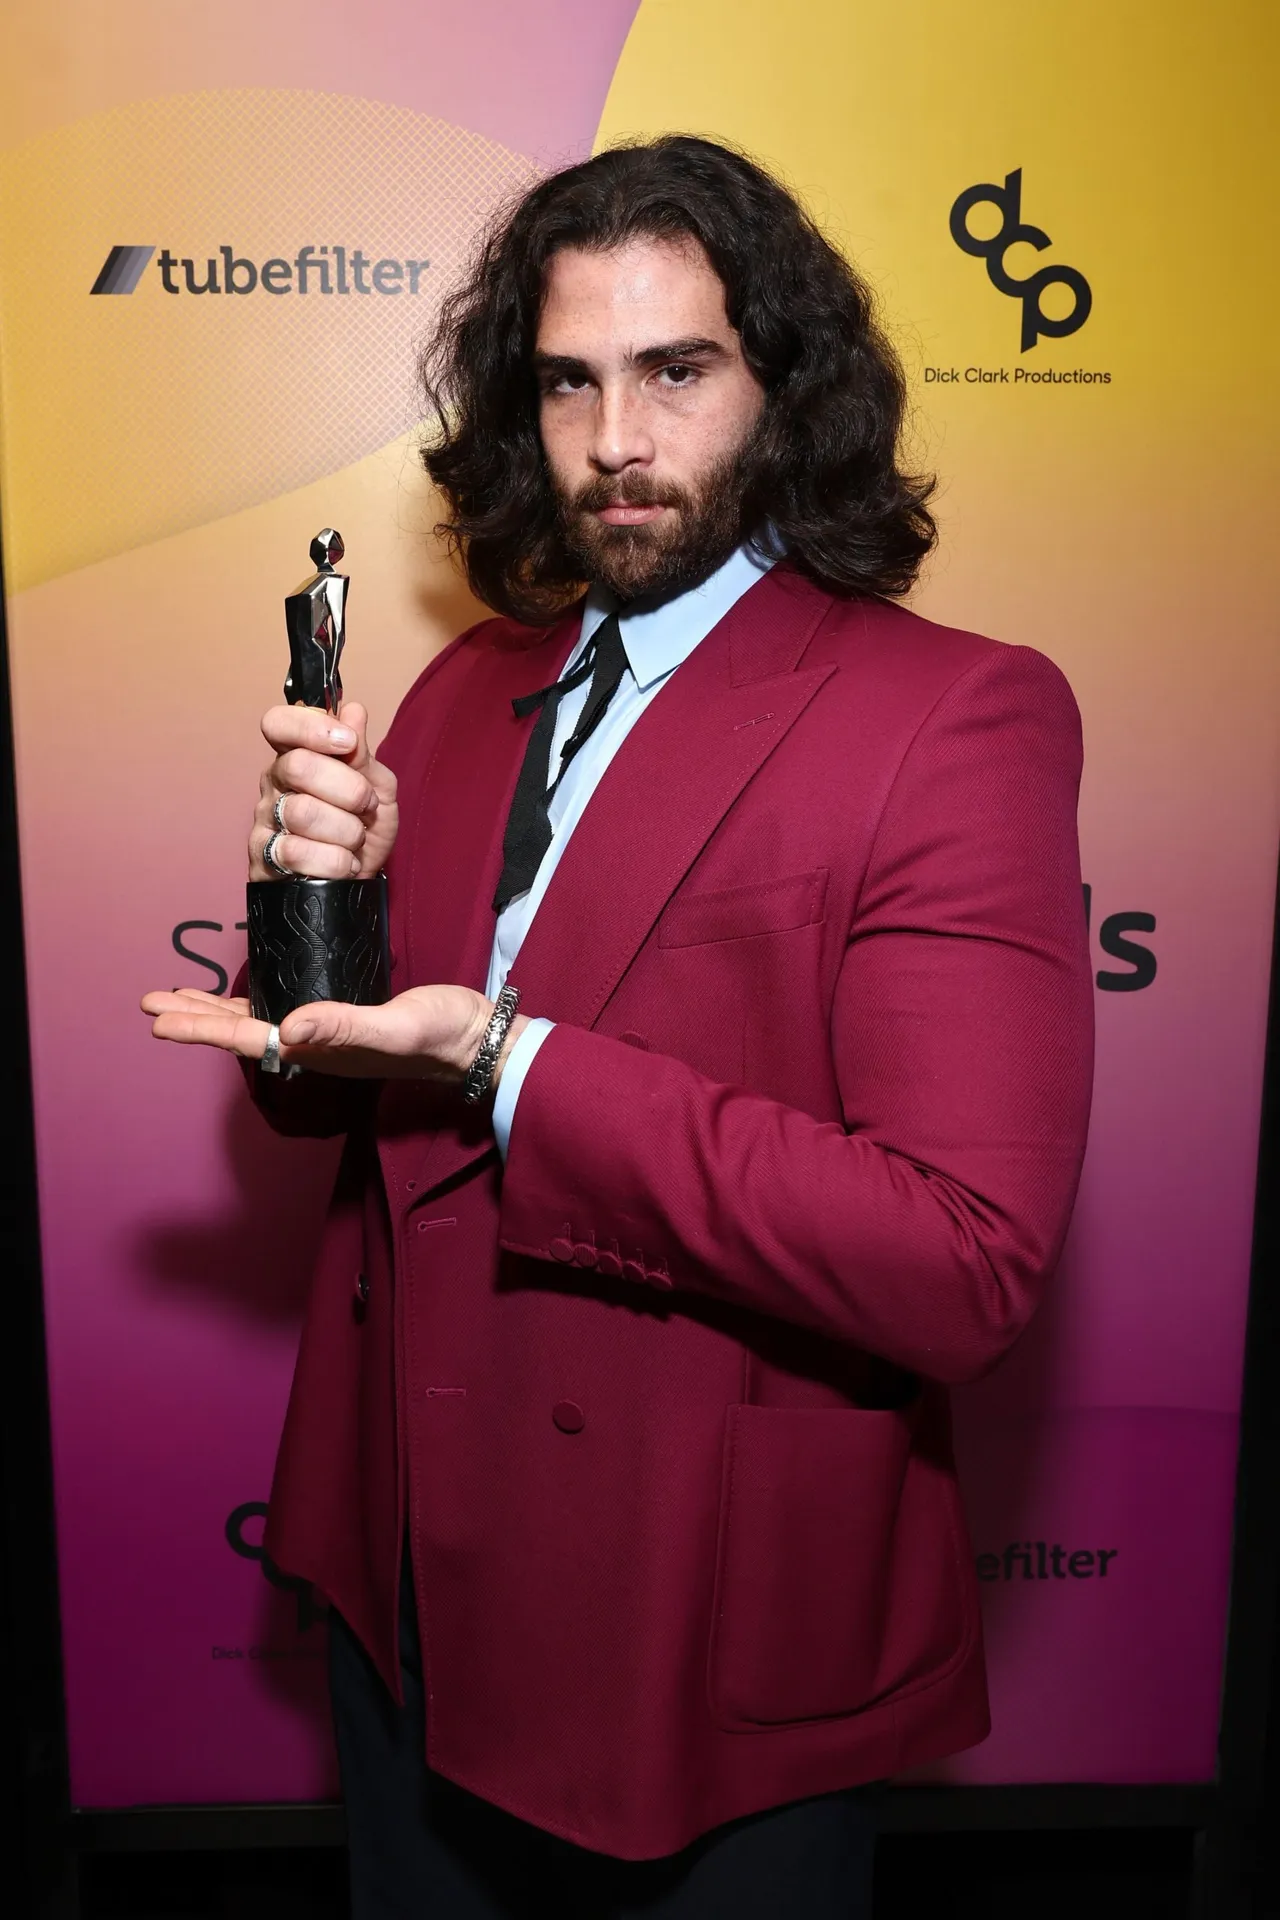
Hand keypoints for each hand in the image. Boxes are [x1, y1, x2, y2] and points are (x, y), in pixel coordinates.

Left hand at [140, 986, 531, 1086]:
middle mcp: (314, 1044)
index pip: (247, 1038)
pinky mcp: (341, 1016)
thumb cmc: (438, 1032)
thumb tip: (288, 1028)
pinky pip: (283, 1012)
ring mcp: (326, 1033)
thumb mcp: (393, 1025)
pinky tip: (245, 997)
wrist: (474, 1036)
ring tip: (179, 999)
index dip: (200, 1027)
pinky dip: (252, 1004)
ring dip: (215, 1012)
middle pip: (241, 1033)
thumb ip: (344, 1026)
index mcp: (319, 1048)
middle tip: (151, 1003)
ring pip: (257, 1023)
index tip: (159, 1017)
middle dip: (194, 1018)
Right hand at [250, 699, 397, 881]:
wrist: (358, 883)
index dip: (311, 726)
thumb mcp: (378, 788)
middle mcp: (274, 784)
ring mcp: (264, 821)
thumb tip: (353, 712)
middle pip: (297, 766)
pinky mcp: (262, 860)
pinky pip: (296, 853)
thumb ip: (363, 754)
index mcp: (297, 756)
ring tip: (356, 840)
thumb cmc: (363, 829)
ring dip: (346, 830)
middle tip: (366, 805)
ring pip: (302, 812)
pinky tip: (344, 864)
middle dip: (348, 789)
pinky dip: (334, 861)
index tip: (347, 742)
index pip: (278, 723)